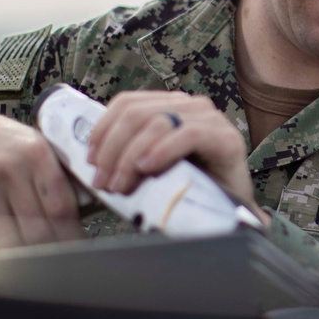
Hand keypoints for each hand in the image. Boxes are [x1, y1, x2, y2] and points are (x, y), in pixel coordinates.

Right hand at [0, 113, 84, 249]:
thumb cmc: (16, 145)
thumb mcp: (44, 148)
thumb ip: (64, 176)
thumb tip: (90, 207)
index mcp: (37, 155)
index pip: (59, 206)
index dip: (72, 233)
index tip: (79, 245)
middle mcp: (10, 170)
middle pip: (36, 227)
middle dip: (54, 248)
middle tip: (64, 257)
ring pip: (12, 238)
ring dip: (30, 255)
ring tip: (43, 260)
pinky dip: (5, 251)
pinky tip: (18, 253)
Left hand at [86, 91, 269, 225]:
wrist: (228, 216)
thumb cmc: (185, 191)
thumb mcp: (149, 168)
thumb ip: (128, 154)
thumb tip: (90, 159)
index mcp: (170, 106)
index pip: (127, 102)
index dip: (103, 128)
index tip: (90, 160)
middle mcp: (190, 106)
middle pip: (137, 113)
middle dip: (113, 149)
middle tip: (103, 182)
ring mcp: (210, 119)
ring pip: (157, 122)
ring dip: (131, 156)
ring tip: (121, 185)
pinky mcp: (226, 138)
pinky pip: (188, 134)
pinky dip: (163, 150)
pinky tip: (148, 168)